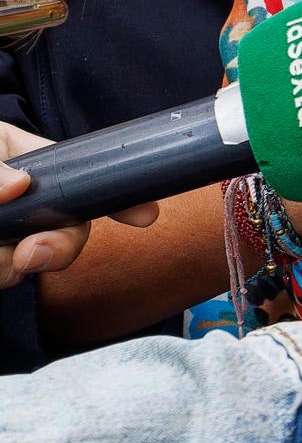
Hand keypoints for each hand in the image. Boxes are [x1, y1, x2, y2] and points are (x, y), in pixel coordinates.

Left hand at [0, 122, 157, 290]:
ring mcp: (13, 238)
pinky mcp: (1, 263)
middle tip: (30, 255)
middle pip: (71, 232)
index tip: (145, 216)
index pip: (89, 183)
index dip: (124, 201)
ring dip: (9, 263)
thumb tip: (19, 185)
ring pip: (36, 262)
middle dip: (60, 246)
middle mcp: (31, 207)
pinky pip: (9, 274)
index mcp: (34, 168)